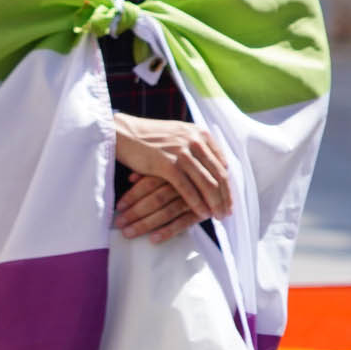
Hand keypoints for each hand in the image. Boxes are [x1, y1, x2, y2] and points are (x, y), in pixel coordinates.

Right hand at [113, 113, 232, 220]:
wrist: (122, 133)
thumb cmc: (148, 137)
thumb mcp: (178, 135)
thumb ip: (196, 146)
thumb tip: (213, 163)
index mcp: (199, 134)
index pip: (221, 164)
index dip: (227, 184)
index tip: (228, 199)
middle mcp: (194, 141)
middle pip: (218, 175)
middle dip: (225, 197)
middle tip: (226, 213)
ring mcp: (181, 152)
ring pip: (206, 183)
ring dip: (214, 203)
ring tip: (217, 216)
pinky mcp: (167, 164)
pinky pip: (187, 189)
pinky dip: (197, 203)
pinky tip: (201, 214)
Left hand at [114, 172, 196, 241]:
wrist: (216, 183)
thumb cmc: (184, 176)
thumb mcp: (169, 169)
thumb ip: (150, 173)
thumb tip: (130, 178)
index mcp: (173, 171)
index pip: (149, 183)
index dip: (133, 195)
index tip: (118, 207)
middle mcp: (182, 185)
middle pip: (156, 199)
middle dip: (135, 212)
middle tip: (119, 224)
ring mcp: (193, 200)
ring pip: (167, 212)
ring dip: (146, 224)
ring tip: (129, 233)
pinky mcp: (201, 213)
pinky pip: (183, 223)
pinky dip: (168, 231)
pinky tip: (153, 239)